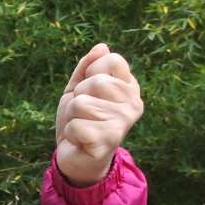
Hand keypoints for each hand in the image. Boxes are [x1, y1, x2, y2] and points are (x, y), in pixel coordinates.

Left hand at [54, 43, 142, 187]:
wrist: (75, 157)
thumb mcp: (78, 89)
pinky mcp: (110, 140)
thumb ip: (87, 67)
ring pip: (81, 103)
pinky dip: (71, 133)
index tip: (91, 92)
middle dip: (78, 98)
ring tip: (82, 127)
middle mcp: (133, 103)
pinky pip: (76, 125)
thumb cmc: (80, 120)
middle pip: (95, 81)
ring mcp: (124, 122)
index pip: (112, 60)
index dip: (91, 73)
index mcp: (129, 87)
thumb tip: (101, 47)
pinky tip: (81, 141)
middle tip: (84, 114)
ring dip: (73, 117)